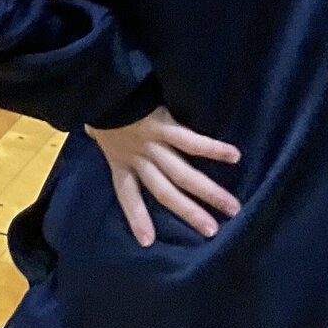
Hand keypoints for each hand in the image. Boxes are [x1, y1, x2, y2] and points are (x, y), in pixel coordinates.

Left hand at [87, 106, 241, 247]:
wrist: (97, 85)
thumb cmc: (98, 104)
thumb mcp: (94, 127)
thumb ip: (100, 134)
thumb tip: (93, 130)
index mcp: (119, 161)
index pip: (127, 195)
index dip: (136, 218)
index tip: (147, 242)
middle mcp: (137, 159)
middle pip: (164, 192)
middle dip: (189, 212)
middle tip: (213, 231)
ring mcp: (152, 145)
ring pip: (182, 174)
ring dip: (208, 192)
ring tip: (232, 207)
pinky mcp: (163, 126)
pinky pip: (191, 141)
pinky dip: (213, 149)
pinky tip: (234, 156)